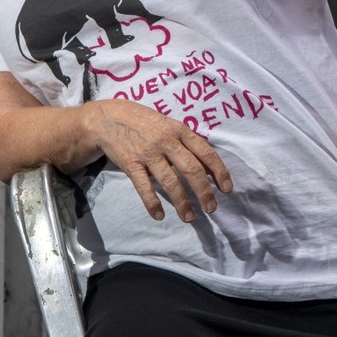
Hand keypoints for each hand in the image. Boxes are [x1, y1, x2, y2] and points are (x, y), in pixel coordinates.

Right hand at [86, 99, 232, 223]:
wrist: (109, 118)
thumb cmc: (145, 123)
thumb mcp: (169, 125)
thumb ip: (187, 143)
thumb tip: (209, 168)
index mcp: (179, 130)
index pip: (205, 152)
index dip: (219, 171)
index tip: (227, 189)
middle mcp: (166, 141)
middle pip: (191, 169)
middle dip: (204, 191)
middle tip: (211, 208)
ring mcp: (148, 153)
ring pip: (170, 181)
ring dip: (182, 202)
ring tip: (189, 218)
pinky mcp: (131, 163)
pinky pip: (144, 187)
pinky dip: (152, 203)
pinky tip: (160, 215)